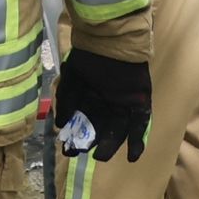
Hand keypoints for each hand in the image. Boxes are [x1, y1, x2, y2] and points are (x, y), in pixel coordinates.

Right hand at [53, 46, 151, 164]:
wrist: (110, 42)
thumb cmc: (89, 58)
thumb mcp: (71, 79)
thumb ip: (66, 101)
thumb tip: (59, 124)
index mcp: (90, 101)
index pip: (83, 125)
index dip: (76, 138)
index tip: (67, 150)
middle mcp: (106, 106)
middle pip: (99, 130)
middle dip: (90, 143)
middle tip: (81, 153)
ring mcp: (123, 106)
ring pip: (118, 131)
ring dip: (110, 145)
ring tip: (100, 156)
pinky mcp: (139, 104)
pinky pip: (139, 125)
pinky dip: (137, 142)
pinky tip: (132, 157)